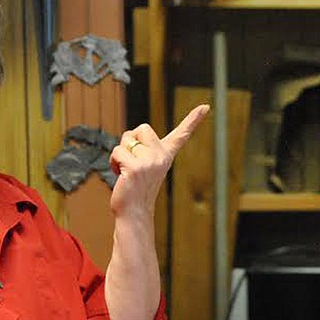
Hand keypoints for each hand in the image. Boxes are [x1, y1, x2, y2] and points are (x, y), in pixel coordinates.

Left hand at [109, 104, 209, 218]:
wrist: (134, 213)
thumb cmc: (135, 189)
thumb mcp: (144, 165)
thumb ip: (143, 149)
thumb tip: (132, 135)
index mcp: (166, 156)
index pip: (181, 135)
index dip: (193, 119)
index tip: (206, 107)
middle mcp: (161, 157)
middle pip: (142, 128)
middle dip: (130, 140)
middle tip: (131, 160)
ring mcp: (150, 162)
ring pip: (126, 139)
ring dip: (120, 153)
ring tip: (125, 171)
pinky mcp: (136, 168)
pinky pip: (117, 151)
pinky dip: (113, 162)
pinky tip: (120, 175)